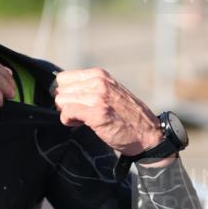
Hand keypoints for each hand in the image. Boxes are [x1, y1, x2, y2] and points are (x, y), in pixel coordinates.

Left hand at [53, 68, 174, 164]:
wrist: (147, 134)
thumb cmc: (126, 117)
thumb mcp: (109, 92)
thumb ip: (89, 88)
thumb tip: (60, 92)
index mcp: (99, 75)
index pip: (63, 78)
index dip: (66, 93)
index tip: (77, 103)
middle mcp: (98, 82)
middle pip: (60, 91)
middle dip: (67, 104)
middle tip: (82, 113)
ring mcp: (97, 96)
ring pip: (61, 102)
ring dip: (69, 114)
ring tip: (85, 119)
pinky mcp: (96, 113)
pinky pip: (67, 114)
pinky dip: (69, 121)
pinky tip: (83, 124)